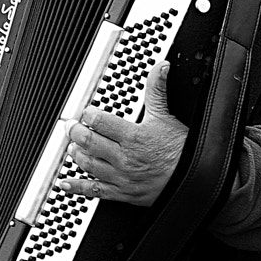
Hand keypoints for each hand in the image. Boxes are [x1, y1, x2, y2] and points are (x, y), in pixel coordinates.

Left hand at [62, 62, 187, 206]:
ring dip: (75, 154)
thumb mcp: (167, 117)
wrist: (194, 179)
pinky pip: (95, 191)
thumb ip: (157, 91)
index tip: (85, 113)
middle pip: (88, 142)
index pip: (99, 122)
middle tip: (71, 126)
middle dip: (75, 132)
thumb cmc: (181, 151)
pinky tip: (66, 183)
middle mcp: (124, 157)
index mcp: (133, 136)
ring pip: (88, 164)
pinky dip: (77, 187)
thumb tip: (160, 68)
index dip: (87, 115)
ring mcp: (121, 176)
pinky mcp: (122, 193)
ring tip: (72, 146)